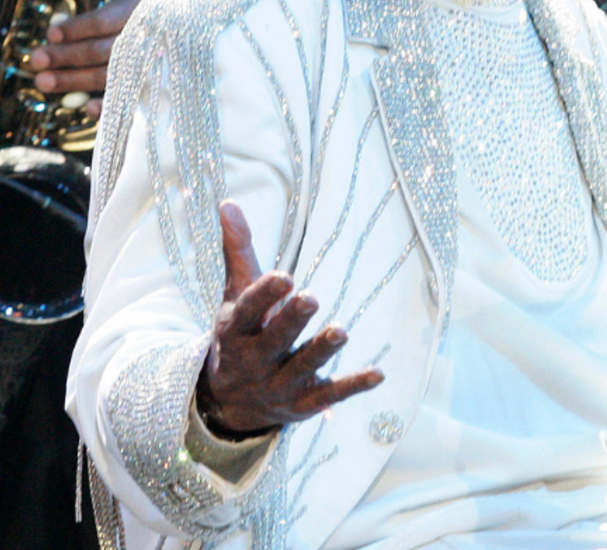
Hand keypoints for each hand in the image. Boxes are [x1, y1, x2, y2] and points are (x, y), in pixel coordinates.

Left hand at [24, 0, 161, 113]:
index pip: (105, 20)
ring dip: (75, 82)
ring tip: (44, 82)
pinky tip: (87, 108)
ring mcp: (151, 62)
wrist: (195, 15)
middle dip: (67, 58)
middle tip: (37, 60)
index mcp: (143, 5)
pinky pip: (130, 98)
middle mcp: (148, 36)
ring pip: (110, 76)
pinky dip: (109, 105)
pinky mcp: (152, 82)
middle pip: (103, 51)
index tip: (51, 33)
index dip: (78, 28)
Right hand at [196, 201, 381, 436]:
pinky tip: (377, 374)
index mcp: (235, 331)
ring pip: (302, 368)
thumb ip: (238, 250)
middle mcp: (254, 361)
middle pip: (274, 340)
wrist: (230, 400)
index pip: (246, 312)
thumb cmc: (240, 333)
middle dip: (292, 321)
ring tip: (341, 331)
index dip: (263, 295)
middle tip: (312, 297)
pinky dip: (352, 386)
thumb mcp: (234, 293)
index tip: (284, 276)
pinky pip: (329, 396)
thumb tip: (229, 202)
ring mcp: (279, 385)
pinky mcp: (303, 404)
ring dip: (321, 351)